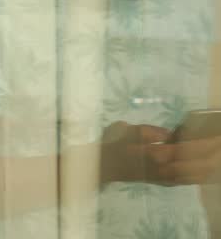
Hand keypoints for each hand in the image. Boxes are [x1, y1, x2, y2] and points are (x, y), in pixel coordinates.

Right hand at [100, 121, 220, 185]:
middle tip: (218, 142)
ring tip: (215, 154)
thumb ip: (146, 131)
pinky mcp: (163, 182)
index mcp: (152, 154)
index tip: (212, 135)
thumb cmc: (111, 144)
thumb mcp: (123, 129)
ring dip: (206, 165)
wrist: (102, 166)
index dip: (199, 142)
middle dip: (208, 152)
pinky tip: (205, 171)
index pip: (183, 148)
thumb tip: (167, 135)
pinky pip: (185, 180)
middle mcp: (160, 168)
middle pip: (192, 162)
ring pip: (191, 174)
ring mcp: (163, 177)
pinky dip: (198, 176)